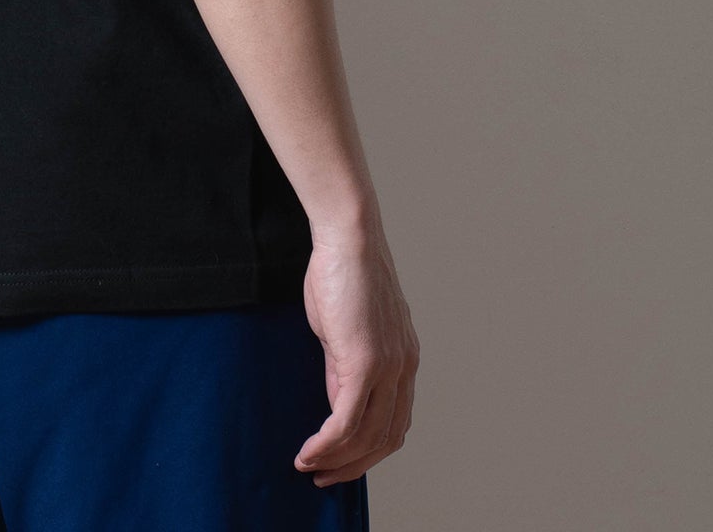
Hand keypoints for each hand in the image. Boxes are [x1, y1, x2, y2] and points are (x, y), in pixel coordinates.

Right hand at [292, 224, 419, 487]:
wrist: (348, 237)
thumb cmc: (342, 271)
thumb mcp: (346, 328)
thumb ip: (345, 365)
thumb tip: (337, 398)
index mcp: (404, 360)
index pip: (394, 422)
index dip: (368, 450)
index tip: (340, 459)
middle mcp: (404, 369)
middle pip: (386, 439)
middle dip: (354, 466)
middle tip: (324, 476)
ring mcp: (388, 368)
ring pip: (367, 438)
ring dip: (338, 461)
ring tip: (310, 467)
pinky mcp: (365, 363)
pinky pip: (347, 421)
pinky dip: (327, 444)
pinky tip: (309, 451)